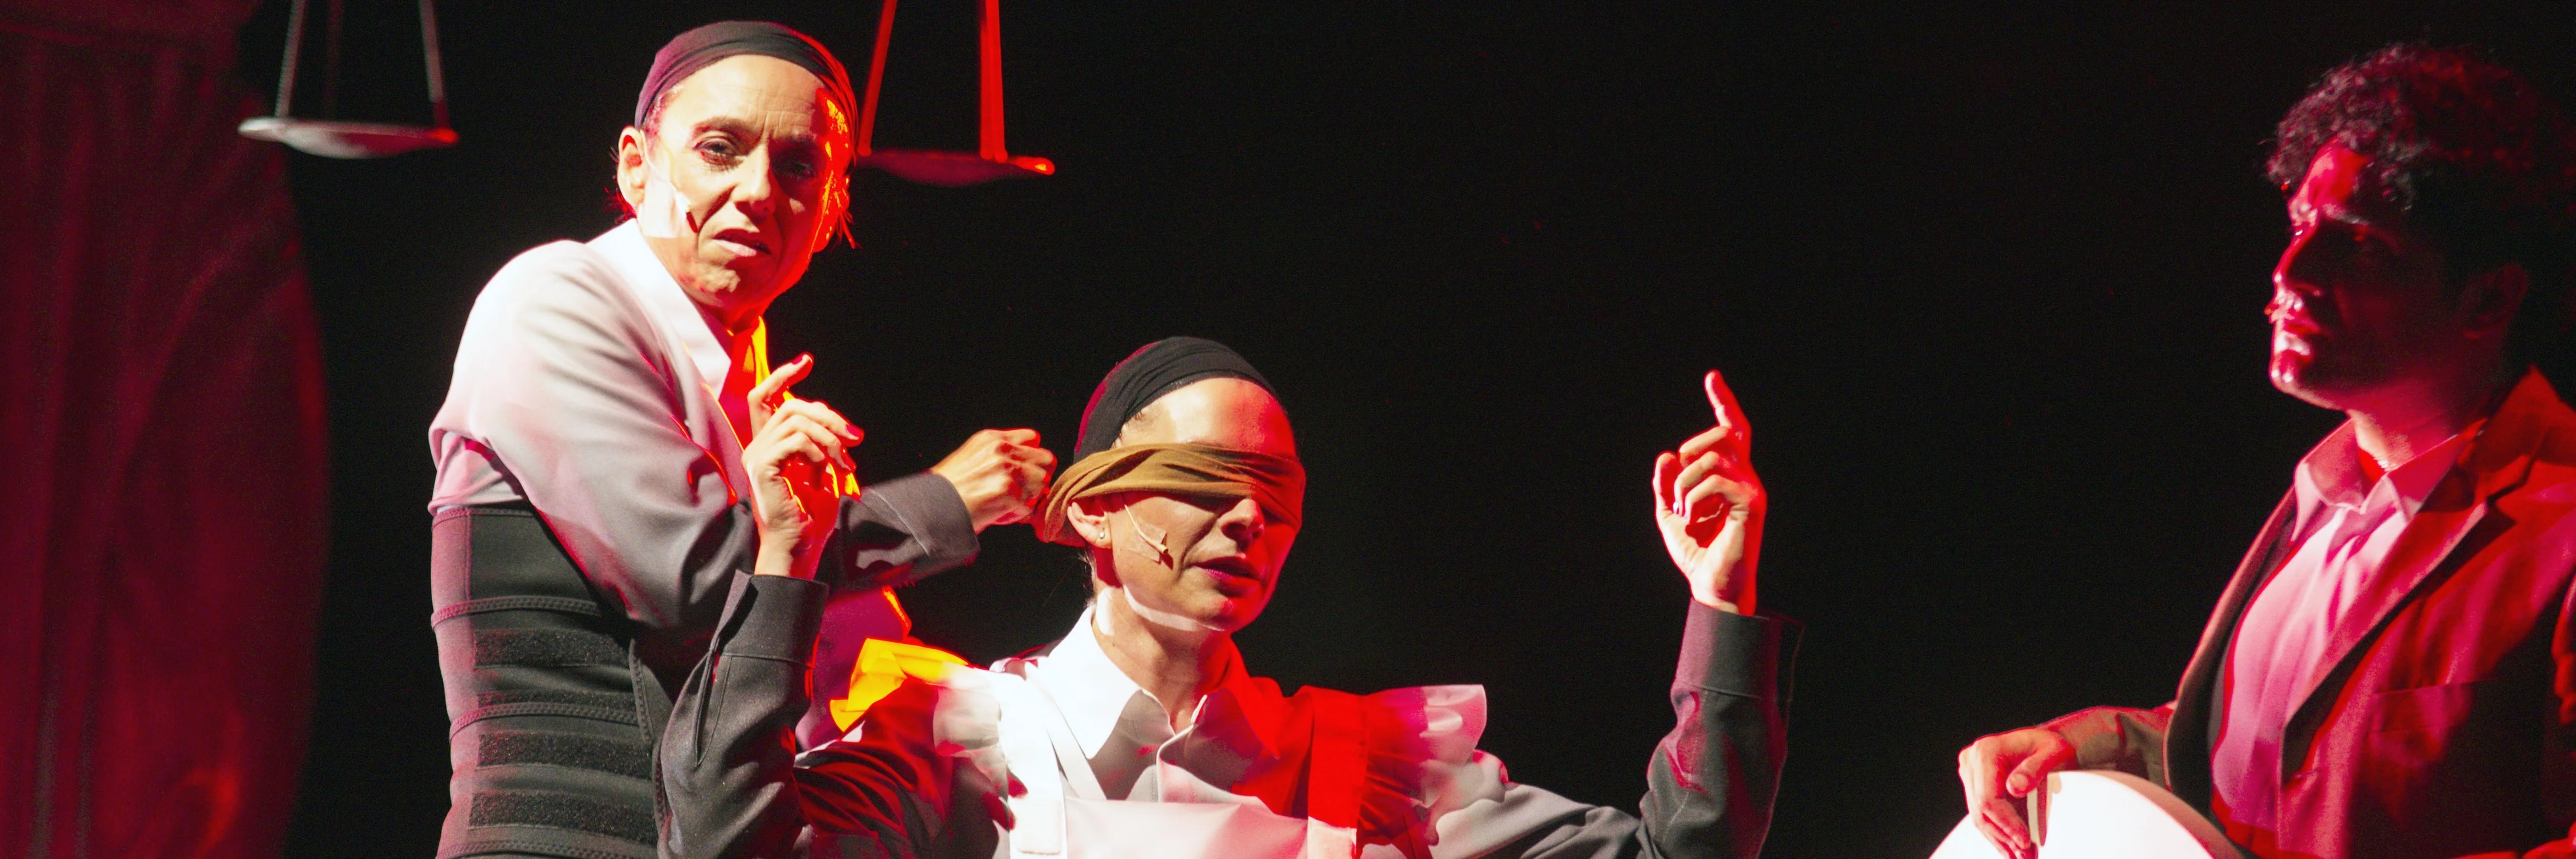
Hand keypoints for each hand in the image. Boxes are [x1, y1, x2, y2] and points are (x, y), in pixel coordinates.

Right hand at [744, 355, 861, 577]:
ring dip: (830, 437)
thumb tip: (835, 424)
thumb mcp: (824, 471)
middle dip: (829, 415)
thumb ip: (822, 444)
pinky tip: (826, 470)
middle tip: (855, 438)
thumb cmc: (812, 517)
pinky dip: (819, 450)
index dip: (783, 375)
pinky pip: (796, 439)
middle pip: (791, 404)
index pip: (765, 397)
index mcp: (769, 446)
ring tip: (846, 462)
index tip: (806, 361)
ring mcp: (756, 456)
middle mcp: (757, 447)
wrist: (800, 547)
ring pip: (797, 418)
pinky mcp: (762, 467)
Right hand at [930, 429, 1056, 531]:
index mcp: (992, 438)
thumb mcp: (971, 458)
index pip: (1033, 438)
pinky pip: (1029, 507)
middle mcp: (1001, 449)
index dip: (1032, 458)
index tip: (1023, 472)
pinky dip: (1016, 516)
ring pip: (1042, 484)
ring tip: (1007, 505)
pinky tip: (998, 515)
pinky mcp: (1009, 492)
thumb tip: (1026, 468)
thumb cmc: (947, 488)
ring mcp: (1007, 469)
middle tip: (1021, 492)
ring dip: (1029, 498)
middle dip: (1037, 478)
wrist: (930, 506)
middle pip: (1046, 460)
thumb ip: (999, 456)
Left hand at [1653, 370, 1763, 613]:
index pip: (1731, 430)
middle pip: (1723, 434)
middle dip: (1691, 451)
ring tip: (1683, 512)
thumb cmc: (1696, 552)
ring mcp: (1751, 490)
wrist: (1712, 586)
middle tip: (1679, 489)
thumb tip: (1667, 455)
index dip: (1723, 402)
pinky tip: (1692, 519)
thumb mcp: (1669, 513)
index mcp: (1729, 476)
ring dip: (1684, 483)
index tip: (1712, 377)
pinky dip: (1692, 497)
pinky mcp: (1751, 505)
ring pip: (1713, 457)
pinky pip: (1716, 481)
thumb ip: (1666, 484)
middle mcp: (1746, 477)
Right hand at [1957, 727, 2075, 858]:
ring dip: (1999, 839)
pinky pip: (1981, 813)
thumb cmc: (2051, 747)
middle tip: (2025, 855)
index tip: (2025, 840)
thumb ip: (2035, 768)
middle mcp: (1971, 761)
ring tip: (2020, 857)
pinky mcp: (1974, 784)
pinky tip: (2011, 846)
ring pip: (1978, 816)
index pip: (1988, 798)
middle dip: (2004, 837)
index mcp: (1986, 751)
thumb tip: (2014, 788)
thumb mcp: (2053, 752)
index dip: (2006, 824)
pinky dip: (1997, 831)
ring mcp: (1970, 773)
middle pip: (1980, 811)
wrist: (2045, 744)